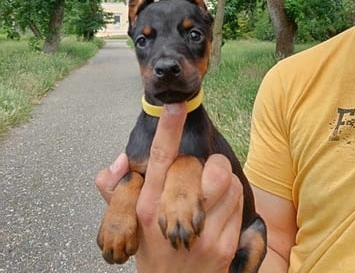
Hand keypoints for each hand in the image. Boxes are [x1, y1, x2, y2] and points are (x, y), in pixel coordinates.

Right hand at [95, 103, 242, 272]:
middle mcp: (172, 217)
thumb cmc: (151, 249)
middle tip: (206, 172)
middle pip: (208, 169)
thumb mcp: (128, 221)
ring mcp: (201, 234)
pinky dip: (233, 202)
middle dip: (213, 164)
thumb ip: (115, 187)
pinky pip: (238, 204)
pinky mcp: (223, 246)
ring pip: (228, 183)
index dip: (168, 128)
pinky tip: (219, 214)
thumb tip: (120, 158)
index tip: (177, 105)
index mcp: (147, 204)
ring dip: (224, 182)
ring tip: (211, 195)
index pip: (159, 158)